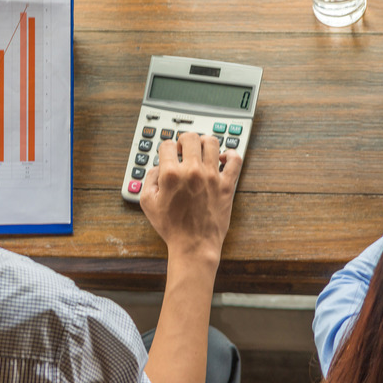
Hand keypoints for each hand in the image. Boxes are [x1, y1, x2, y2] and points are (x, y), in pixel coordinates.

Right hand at [140, 133, 241, 261]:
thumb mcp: (147, 203)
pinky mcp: (227, 184)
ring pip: (212, 142)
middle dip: (184, 140)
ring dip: (204, 142)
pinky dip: (230, 154)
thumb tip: (158, 167)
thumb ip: (149, 179)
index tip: (167, 154)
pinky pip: (235, 160)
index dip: (165, 148)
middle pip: (190, 137)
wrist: (194, 245)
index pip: (167, 144)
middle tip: (183, 150)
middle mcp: (192, 171)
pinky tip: (222, 159)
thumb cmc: (171, 227)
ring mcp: (212, 176)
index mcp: (171, 174)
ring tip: (201, 151)